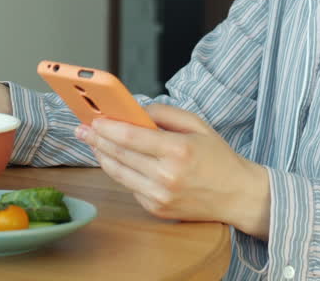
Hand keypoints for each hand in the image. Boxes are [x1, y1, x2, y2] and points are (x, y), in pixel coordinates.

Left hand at [76, 104, 270, 238]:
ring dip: (102, 156)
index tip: (93, 119)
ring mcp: (160, 196)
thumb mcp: (198, 124)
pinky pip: (130, 186)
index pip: (131, 137)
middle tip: (82, 129)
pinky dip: (121, 171)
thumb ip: (165, 113)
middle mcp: (166, 176)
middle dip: (97, 139)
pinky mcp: (157, 209)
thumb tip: (135, 111)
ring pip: (119, 173)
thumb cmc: (218, 157)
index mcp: (178, 150)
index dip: (107, 127)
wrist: (237, 195)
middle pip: (120, 154)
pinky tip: (115, 159)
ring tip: (92, 142)